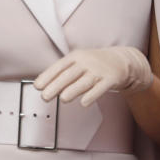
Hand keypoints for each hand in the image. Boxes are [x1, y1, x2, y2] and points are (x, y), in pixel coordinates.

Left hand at [34, 46, 152, 105]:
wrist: (121, 61)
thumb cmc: (94, 64)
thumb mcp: (78, 62)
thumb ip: (63, 73)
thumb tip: (46, 86)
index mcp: (75, 57)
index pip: (59, 67)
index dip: (47, 76)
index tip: (38, 86)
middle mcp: (86, 62)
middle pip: (69, 75)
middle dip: (56, 86)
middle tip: (45, 96)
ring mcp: (98, 70)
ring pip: (84, 82)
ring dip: (72, 91)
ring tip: (63, 99)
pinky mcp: (110, 79)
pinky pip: (100, 88)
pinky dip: (91, 96)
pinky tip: (84, 102)